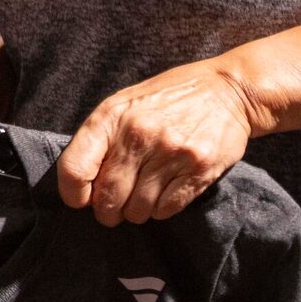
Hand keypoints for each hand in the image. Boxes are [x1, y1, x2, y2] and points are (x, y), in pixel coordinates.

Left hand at [57, 60, 275, 225]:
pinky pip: (166, 209)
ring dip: (137, 211)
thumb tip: (82, 185)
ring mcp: (170, 152)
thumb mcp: (125, 103)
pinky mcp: (198, 169)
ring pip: (137, 209)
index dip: (73, 193)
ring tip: (143, 196)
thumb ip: (101, 139)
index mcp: (112, 116)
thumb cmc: (168, 98)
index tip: (82, 199)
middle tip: (114, 208)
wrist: (227, 89)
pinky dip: (161, 209)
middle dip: (107, 211)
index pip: (74, 168)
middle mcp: (139, 134)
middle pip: (107, 198)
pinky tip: (165, 192)